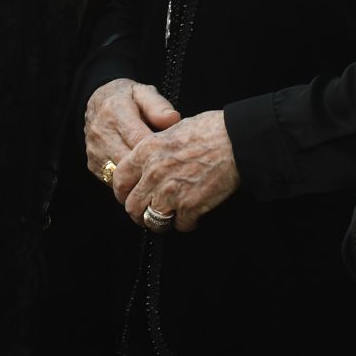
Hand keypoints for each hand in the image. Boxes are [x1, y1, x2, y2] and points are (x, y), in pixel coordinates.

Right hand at [83, 78, 178, 184]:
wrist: (96, 103)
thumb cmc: (126, 98)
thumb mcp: (143, 92)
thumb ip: (158, 105)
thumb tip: (173, 120)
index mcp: (114, 111)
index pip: (138, 138)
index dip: (158, 149)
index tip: (176, 153)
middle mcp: (100, 132)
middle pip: (129, 160)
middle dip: (151, 166)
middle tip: (171, 168)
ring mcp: (94, 151)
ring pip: (121, 175)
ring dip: (141, 177)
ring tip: (160, 174)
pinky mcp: (93, 166)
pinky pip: (115, 181)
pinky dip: (131, 181)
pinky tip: (144, 176)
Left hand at [119, 109, 239, 231]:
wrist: (236, 140)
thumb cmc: (209, 130)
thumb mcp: (172, 129)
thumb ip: (154, 149)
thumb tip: (149, 162)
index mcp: (146, 151)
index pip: (119, 180)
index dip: (123, 192)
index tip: (131, 196)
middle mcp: (153, 173)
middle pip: (132, 207)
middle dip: (140, 213)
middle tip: (151, 212)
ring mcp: (171, 192)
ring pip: (152, 221)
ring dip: (162, 221)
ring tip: (172, 217)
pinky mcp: (190, 206)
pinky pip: (180, 225)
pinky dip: (188, 223)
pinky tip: (194, 214)